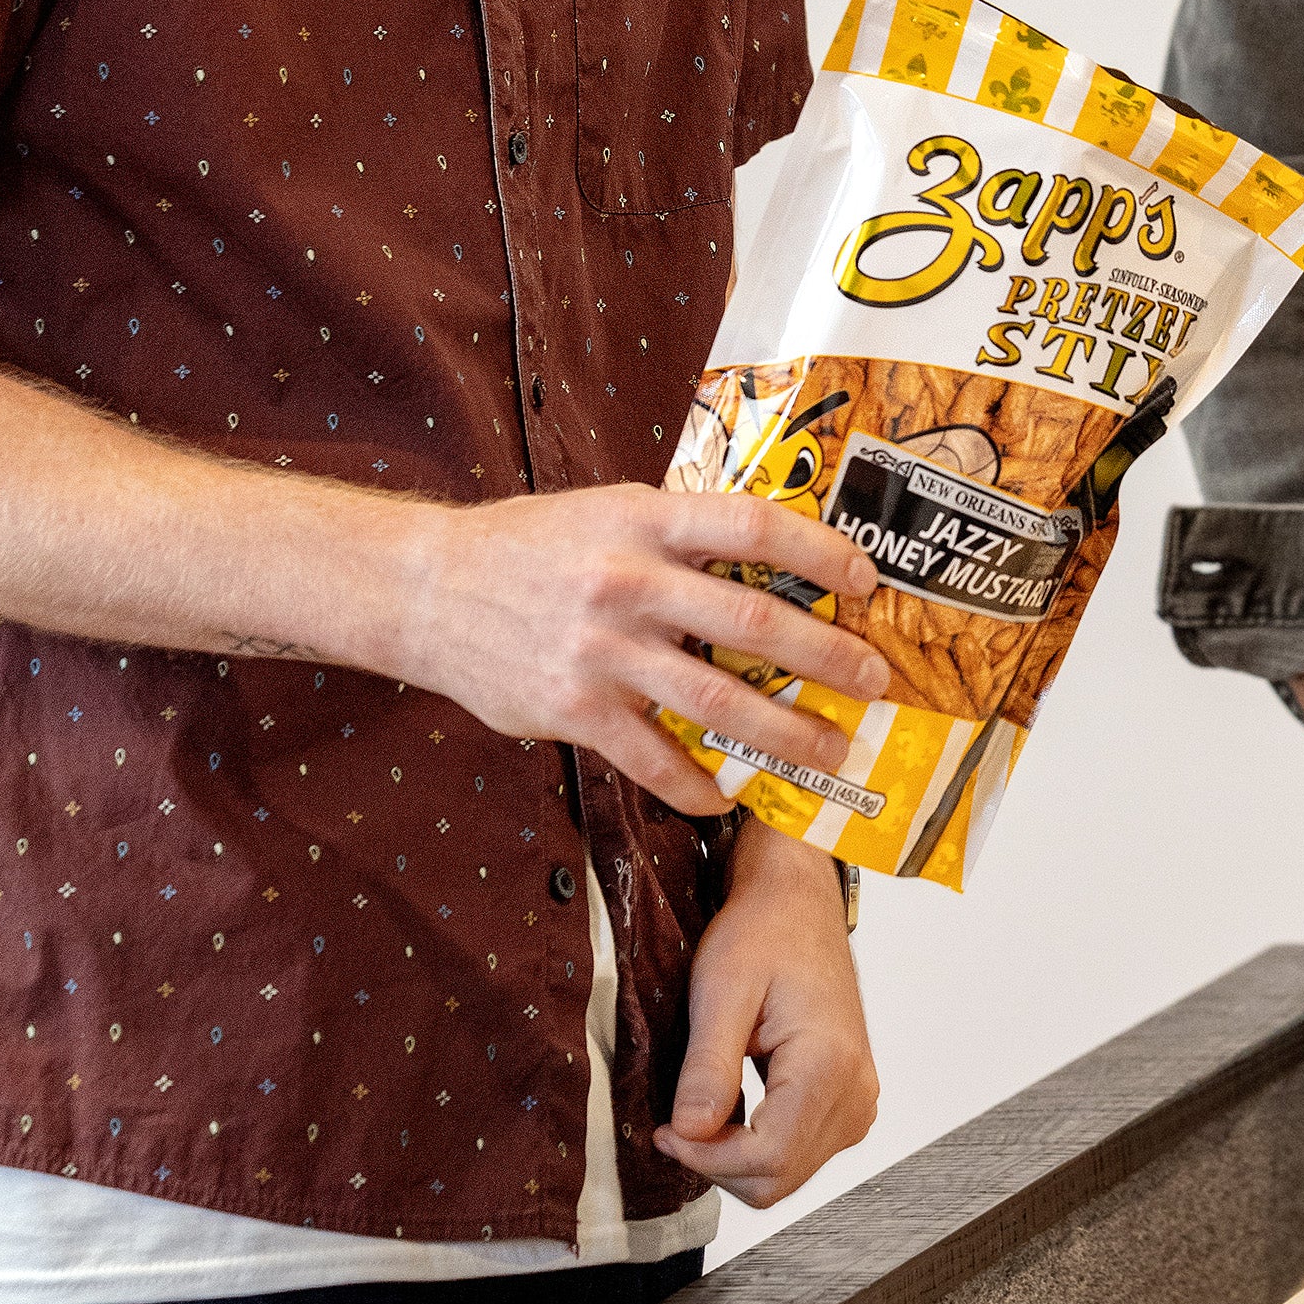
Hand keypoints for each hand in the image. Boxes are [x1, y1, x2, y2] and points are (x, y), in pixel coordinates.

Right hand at [404, 486, 887, 817]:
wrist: (428, 589)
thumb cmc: (533, 546)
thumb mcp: (611, 509)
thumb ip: (681, 533)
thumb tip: (770, 559)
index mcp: (645, 519)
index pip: (753, 528)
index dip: (819, 553)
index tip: (865, 580)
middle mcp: (629, 582)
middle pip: (752, 624)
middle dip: (827, 657)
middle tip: (874, 680)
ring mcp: (601, 651)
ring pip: (715, 701)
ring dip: (784, 732)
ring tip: (830, 748)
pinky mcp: (571, 709)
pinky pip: (651, 758)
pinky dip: (696, 783)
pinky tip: (728, 793)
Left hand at [654, 823, 878, 1207]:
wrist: (798, 903)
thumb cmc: (765, 931)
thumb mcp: (720, 990)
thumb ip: (707, 1068)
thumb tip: (689, 1134)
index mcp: (830, 1063)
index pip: (766, 1158)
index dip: (705, 1158)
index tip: (666, 1130)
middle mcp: (856, 1089)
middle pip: (778, 1178)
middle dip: (718, 1162)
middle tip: (677, 1122)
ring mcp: (857, 1097)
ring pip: (787, 1174)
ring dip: (736, 1157)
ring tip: (704, 1108)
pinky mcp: (848, 1097)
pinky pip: (799, 1152)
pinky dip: (757, 1145)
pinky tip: (733, 1108)